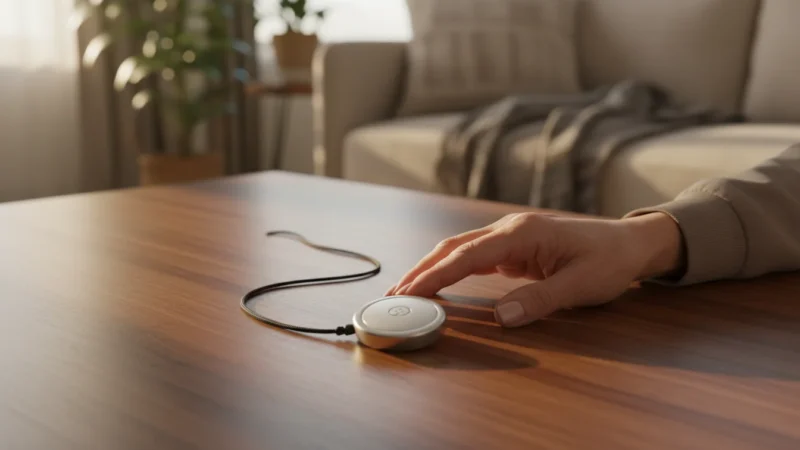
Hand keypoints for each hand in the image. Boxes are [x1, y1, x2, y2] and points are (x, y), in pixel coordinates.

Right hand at [386, 212, 683, 327]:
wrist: (631, 242)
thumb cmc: (610, 260)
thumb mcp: (581, 285)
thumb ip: (540, 299)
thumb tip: (502, 317)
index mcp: (521, 233)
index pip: (466, 254)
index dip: (436, 275)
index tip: (410, 291)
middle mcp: (509, 229)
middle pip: (453, 246)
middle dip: (422, 269)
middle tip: (394, 294)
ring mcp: (510, 236)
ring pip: (459, 249)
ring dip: (432, 268)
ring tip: (406, 289)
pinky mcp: (514, 247)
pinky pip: (474, 256)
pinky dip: (452, 269)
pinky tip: (440, 283)